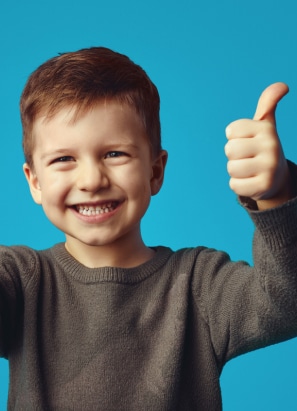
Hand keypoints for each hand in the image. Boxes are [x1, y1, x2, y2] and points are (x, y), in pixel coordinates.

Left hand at [225, 82, 291, 209]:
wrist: (277, 178)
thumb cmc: (263, 148)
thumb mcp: (265, 126)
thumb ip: (267, 104)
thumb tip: (282, 86)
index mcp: (267, 129)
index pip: (231, 130)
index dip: (234, 137)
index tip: (247, 141)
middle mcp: (271, 146)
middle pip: (230, 149)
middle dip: (234, 155)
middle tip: (248, 158)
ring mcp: (269, 167)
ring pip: (231, 168)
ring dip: (236, 171)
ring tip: (249, 169)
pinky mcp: (264, 186)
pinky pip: (234, 185)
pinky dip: (238, 185)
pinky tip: (251, 181)